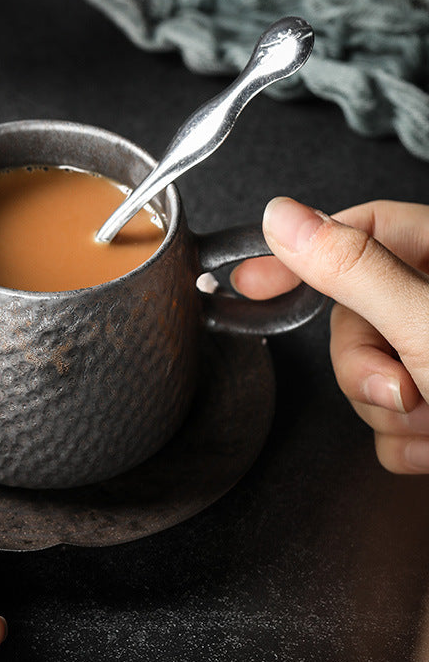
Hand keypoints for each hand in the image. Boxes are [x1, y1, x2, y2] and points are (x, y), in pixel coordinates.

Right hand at [231, 197, 428, 472]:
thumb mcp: (426, 324)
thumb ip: (353, 269)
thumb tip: (283, 218)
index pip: (361, 229)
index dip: (302, 252)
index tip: (250, 279)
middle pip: (354, 316)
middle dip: (364, 367)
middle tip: (401, 388)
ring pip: (365, 373)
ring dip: (388, 412)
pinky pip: (386, 421)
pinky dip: (405, 443)